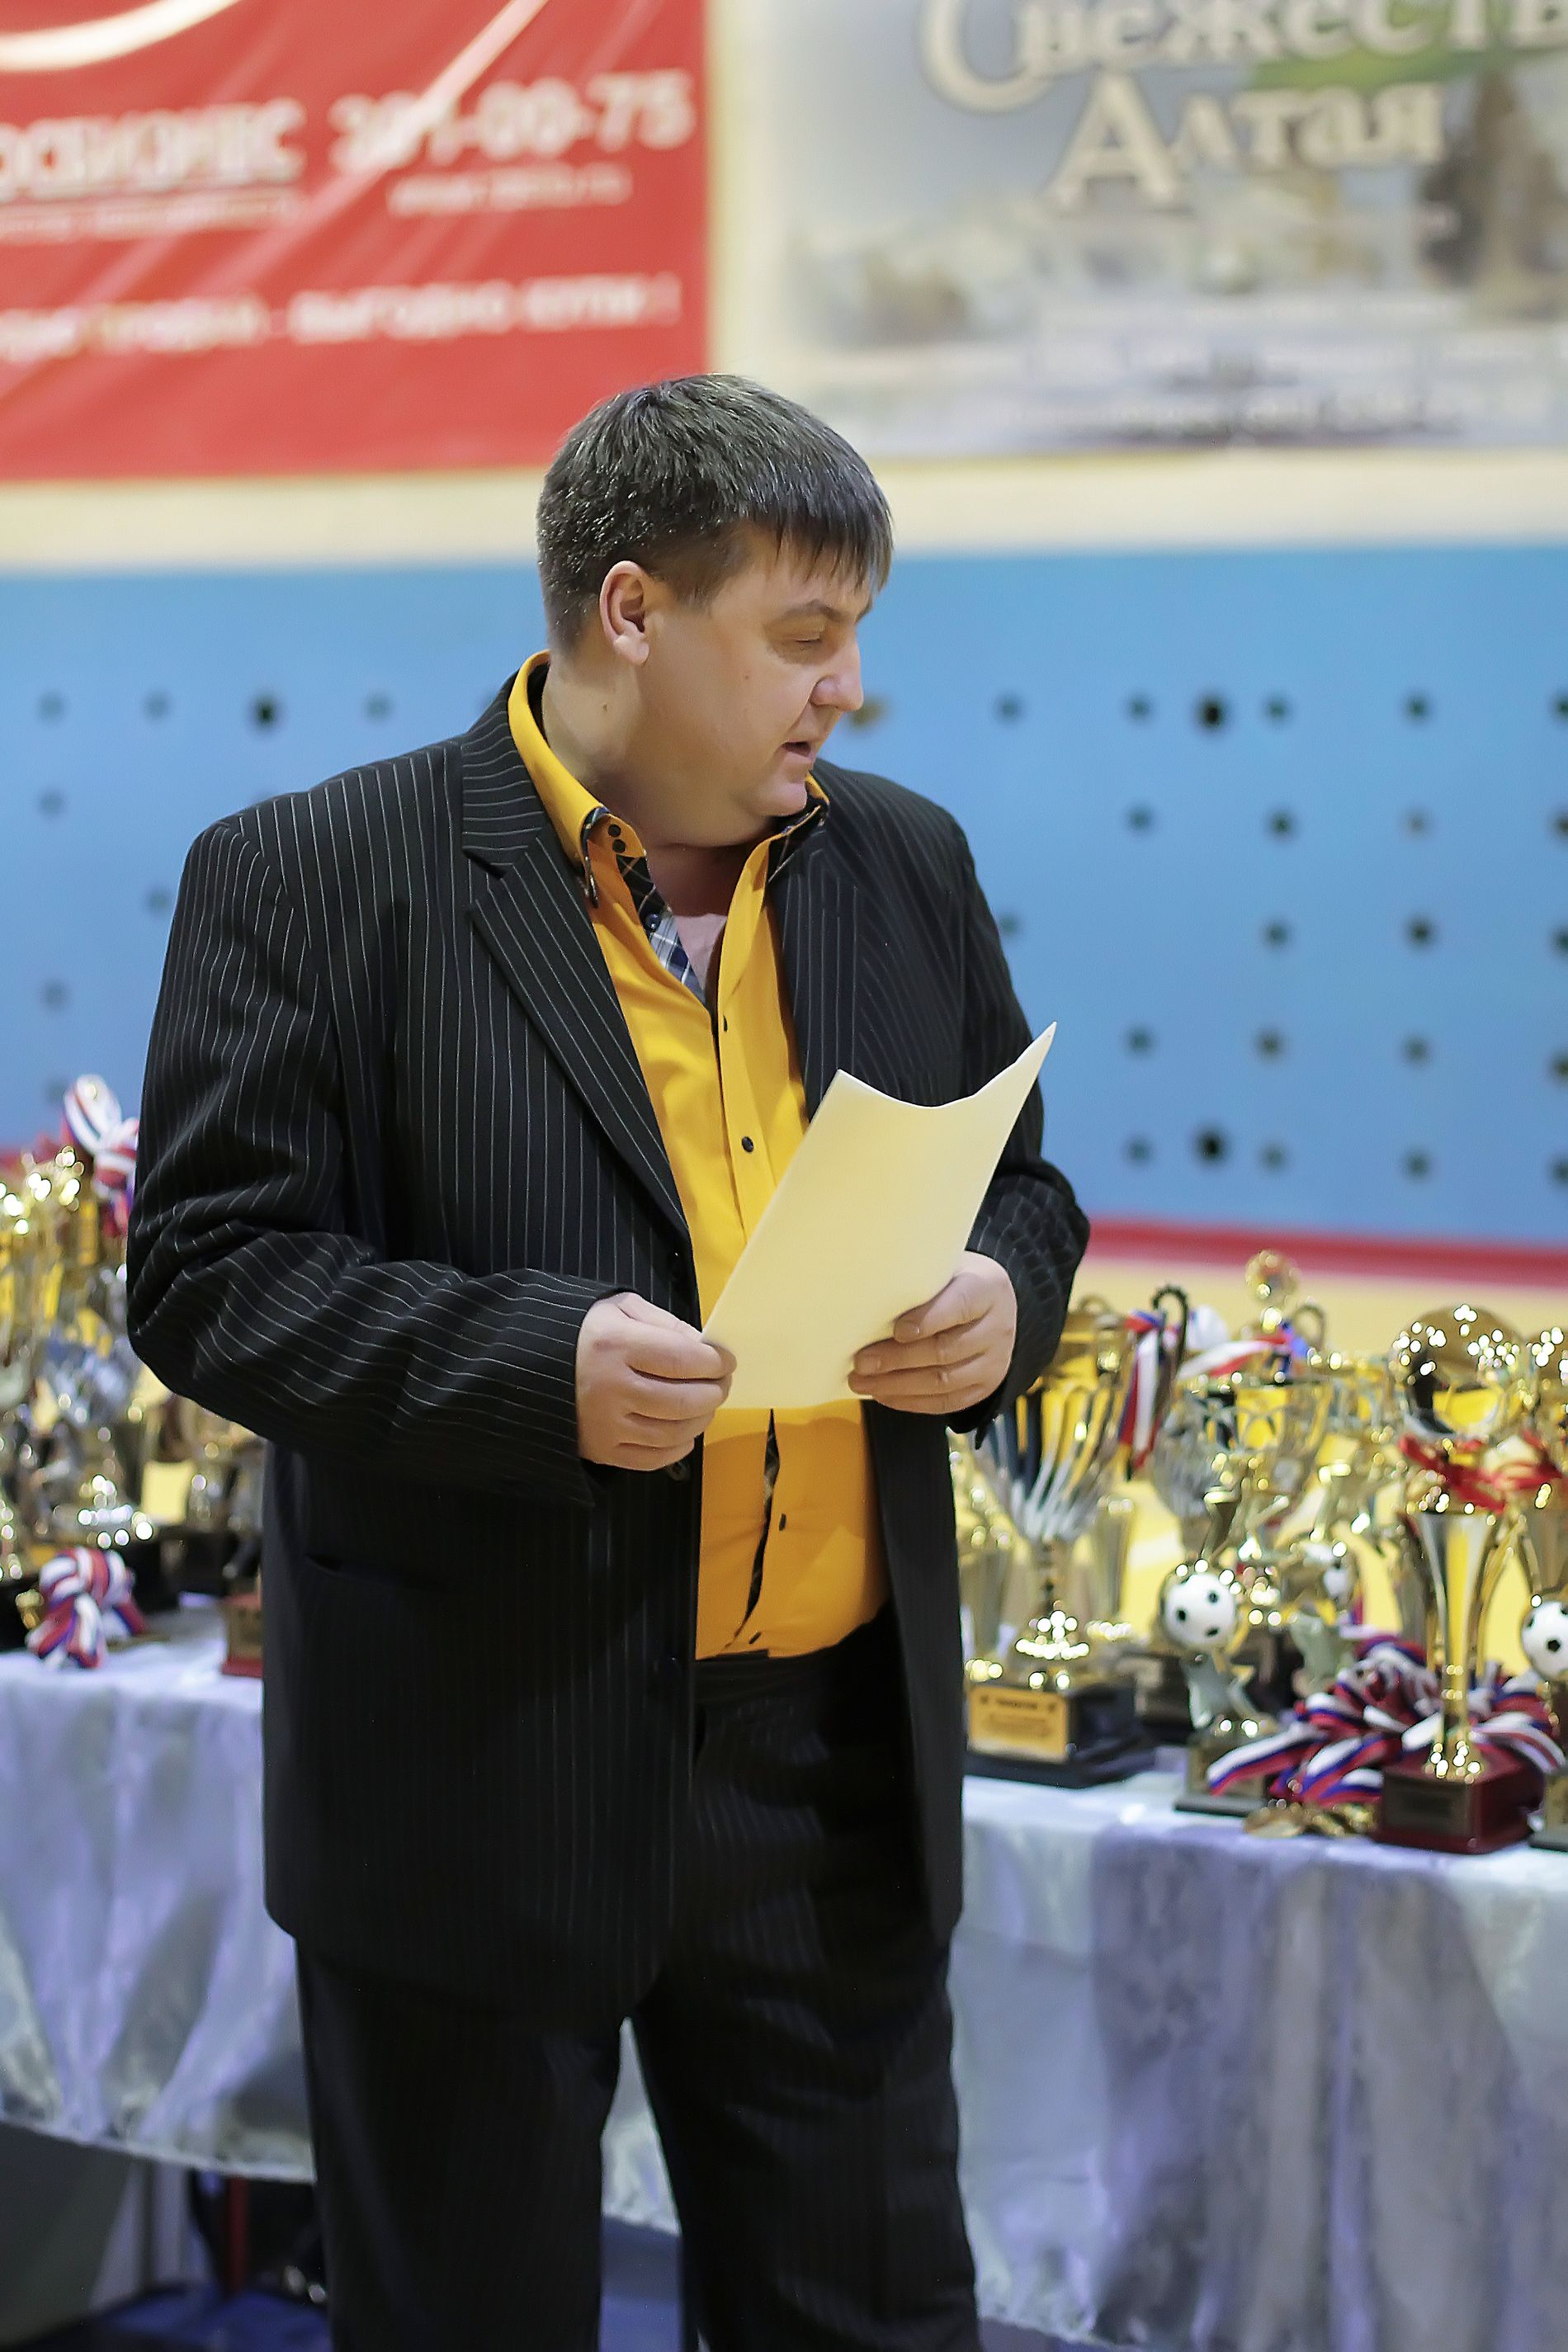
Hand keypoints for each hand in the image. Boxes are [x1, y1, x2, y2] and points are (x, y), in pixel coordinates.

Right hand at [576, 1293, 734, 1471]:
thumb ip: (664, 1323)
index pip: (683, 1359)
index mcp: (614, 1345)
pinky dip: (679, 1447)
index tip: (726, 1360)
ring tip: (706, 1404)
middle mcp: (610, 1388)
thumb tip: (704, 1347)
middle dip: (714, 1392)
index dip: (715, 1362)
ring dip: (701, 1419)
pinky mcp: (601, 1451)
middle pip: (683, 1400)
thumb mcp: (619, 1308)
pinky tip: (684, 1430)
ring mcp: (605, 1425)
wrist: (527, 1365)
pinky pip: (653, 1458)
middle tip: (721, 1383)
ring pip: (674, 1432)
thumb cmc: (581, 1332)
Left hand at [848, 1253, 1016, 1417]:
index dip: (928, 1319)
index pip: (960, 1306)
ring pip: (943, 1382)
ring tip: (862, 1382)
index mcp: (987, 1289)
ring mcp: (994, 1362)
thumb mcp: (944, 1268)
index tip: (896, 1330)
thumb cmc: (955, 1283)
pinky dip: (911, 1401)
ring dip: (897, 1385)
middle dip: (898, 1359)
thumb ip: (918, 1282)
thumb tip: (868, 1298)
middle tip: (862, 1362)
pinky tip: (883, 1394)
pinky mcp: (985, 1387)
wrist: (992, 1305)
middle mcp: (997, 1327)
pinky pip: (946, 1402)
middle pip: (945, 1350)